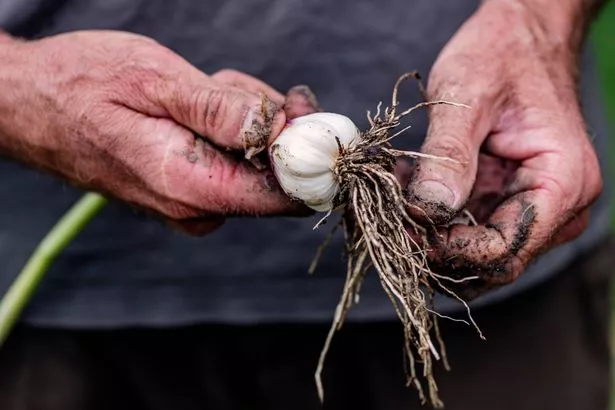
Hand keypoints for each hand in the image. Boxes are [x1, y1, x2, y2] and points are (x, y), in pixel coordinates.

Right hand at [0, 31, 315, 234]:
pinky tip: (194, 105)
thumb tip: (279, 130)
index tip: (307, 113)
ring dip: (243, 118)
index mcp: (190, 187)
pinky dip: (228, 128)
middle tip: (230, 86)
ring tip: (198, 91)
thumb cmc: (81, 85)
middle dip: (269, 122)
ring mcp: (191, 203)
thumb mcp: (155, 80)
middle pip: (275, 174)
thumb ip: (221, 111)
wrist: (30, 105)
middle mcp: (195, 208)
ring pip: (255, 162)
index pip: (282, 196)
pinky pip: (232, 162)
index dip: (308, 156)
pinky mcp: (188, 190)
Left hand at [405, 1, 602, 298]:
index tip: (405, 230)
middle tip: (389, 221)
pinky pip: (467, 227)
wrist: (519, 37)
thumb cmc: (503, 54)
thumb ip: (449, 154)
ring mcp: (530, 207)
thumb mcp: (469, 95)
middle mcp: (555, 208)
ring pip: (474, 252)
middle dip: (436, 248)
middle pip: (491, 261)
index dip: (450, 250)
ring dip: (429, 236)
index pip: (505, 250)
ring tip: (393, 201)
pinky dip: (432, 219)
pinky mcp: (506, 200)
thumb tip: (428, 208)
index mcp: (562, 184)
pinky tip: (406, 190)